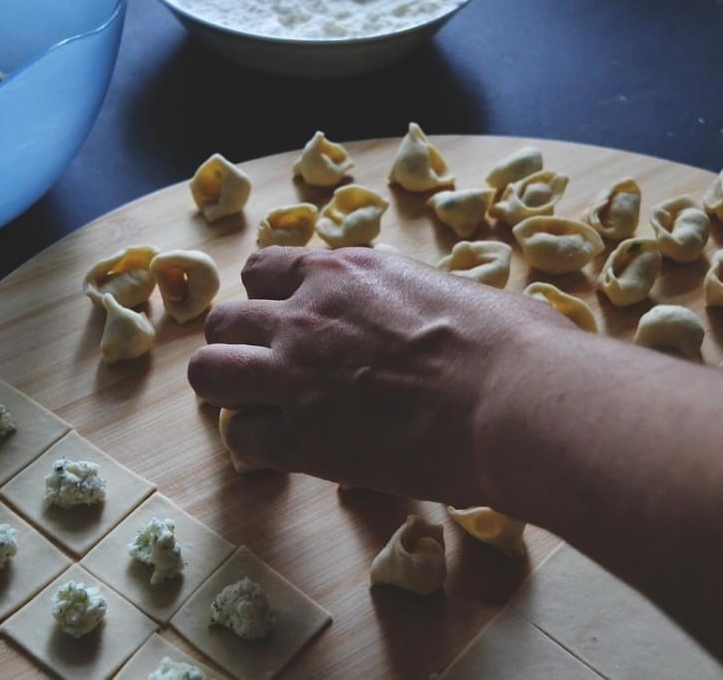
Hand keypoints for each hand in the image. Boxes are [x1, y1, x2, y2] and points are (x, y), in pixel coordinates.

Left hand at [188, 246, 571, 504]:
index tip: (288, 323)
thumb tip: (424, 316)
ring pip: (210, 373)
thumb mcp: (444, 289)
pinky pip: (240, 438)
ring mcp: (294, 376)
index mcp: (342, 271)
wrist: (512, 399)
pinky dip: (258, 447)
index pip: (262, 270)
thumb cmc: (508, 343)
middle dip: (239, 345)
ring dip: (232, 392)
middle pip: (223, 322)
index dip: (269, 299)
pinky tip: (291, 452)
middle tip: (272, 372)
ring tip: (266, 412)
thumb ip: (403, 297)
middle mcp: (304, 316)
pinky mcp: (300, 438)